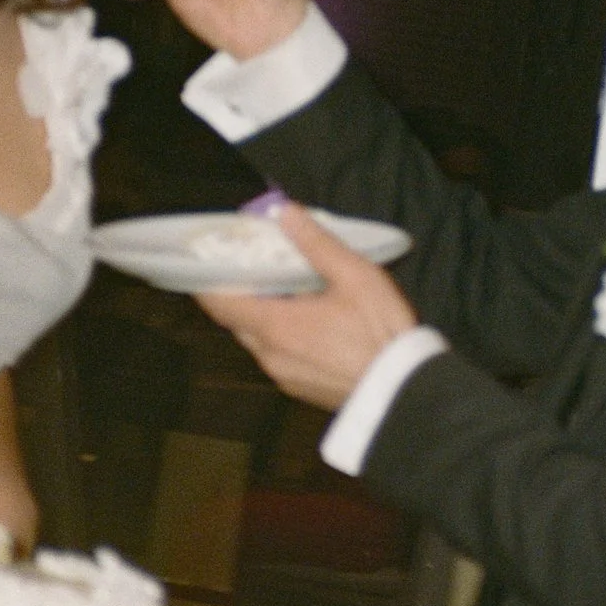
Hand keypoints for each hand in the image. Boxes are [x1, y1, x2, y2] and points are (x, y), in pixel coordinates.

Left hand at [193, 203, 417, 410]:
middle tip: (249, 268)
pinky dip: (281, 336)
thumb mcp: (355, 276)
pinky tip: (307, 323)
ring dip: (262, 316)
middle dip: (239, 295)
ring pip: (259, 341)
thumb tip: (285, 213)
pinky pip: (278, 357)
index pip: (221, 305)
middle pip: (238, 322)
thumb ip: (316, 244)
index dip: (206, 283)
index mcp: (276, 326)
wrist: (405, 392)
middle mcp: (271, 356)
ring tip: (283, 291)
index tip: (201, 263)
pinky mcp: (302, 390)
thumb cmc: (381, 332)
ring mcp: (286, 377)